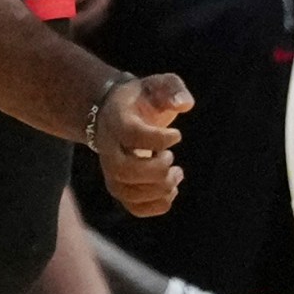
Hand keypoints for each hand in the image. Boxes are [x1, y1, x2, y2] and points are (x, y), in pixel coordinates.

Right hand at [92, 73, 190, 217]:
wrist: (116, 114)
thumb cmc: (142, 99)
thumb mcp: (157, 85)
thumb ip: (172, 89)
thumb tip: (184, 104)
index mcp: (117, 120)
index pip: (131, 134)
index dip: (158, 138)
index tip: (177, 135)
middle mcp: (109, 148)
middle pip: (124, 169)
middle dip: (156, 169)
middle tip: (171, 157)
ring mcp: (112, 171)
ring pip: (128, 193)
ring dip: (160, 189)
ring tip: (176, 174)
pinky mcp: (121, 187)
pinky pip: (134, 207)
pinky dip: (157, 206)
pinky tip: (171, 191)